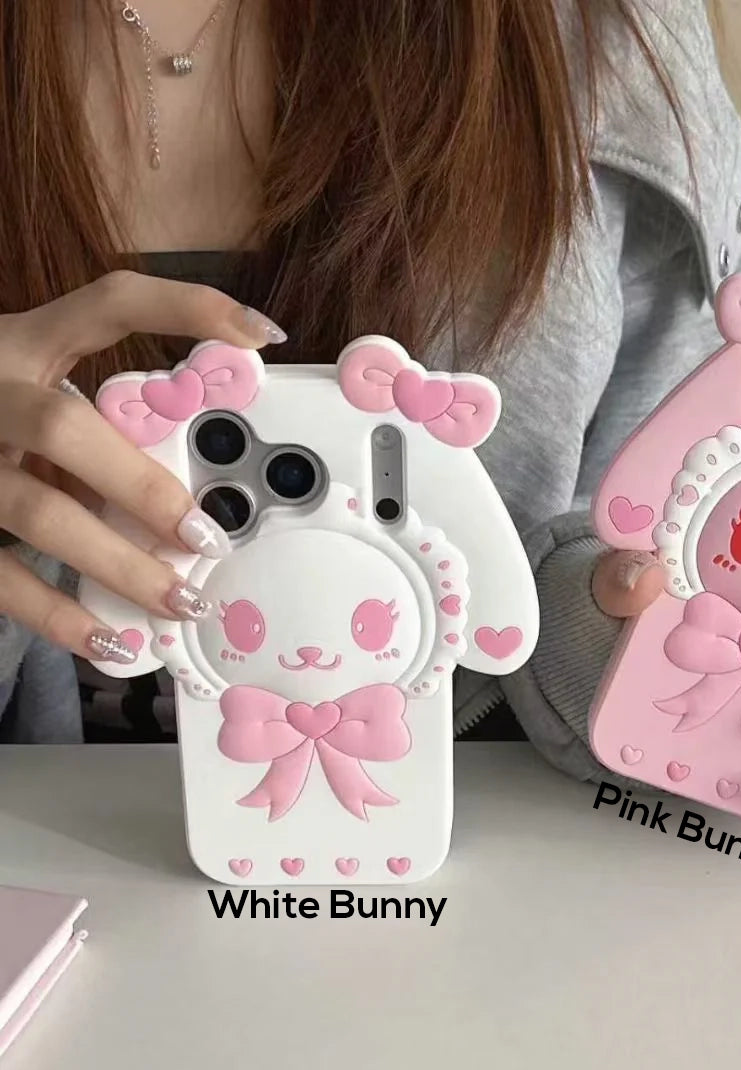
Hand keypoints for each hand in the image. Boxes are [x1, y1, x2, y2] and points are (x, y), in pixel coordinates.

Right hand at [0, 272, 285, 663]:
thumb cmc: (0, 421)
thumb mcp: (38, 394)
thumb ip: (102, 423)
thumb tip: (209, 491)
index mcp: (25, 343)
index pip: (110, 303)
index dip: (187, 308)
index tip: (263, 334)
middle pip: (64, 430)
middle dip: (141, 487)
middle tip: (206, 535)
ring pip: (38, 512)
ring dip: (118, 565)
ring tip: (181, 602)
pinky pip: (1, 576)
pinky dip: (56, 616)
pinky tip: (109, 643)